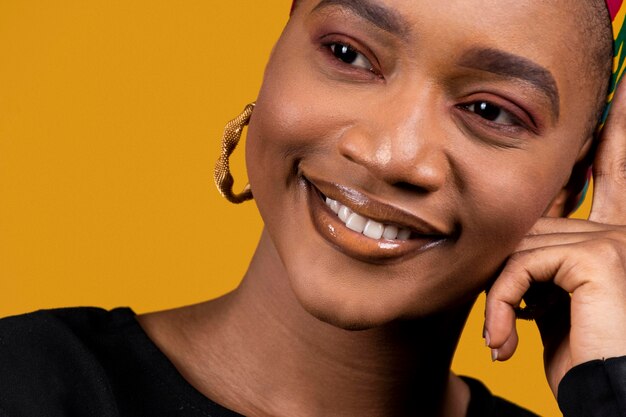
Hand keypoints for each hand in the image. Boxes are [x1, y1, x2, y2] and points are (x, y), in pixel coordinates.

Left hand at [483, 81, 625, 395]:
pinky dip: (500, 304)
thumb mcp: (551, 300)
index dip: (613, 139)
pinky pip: (520, 264)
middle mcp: (617, 231)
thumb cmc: (577, 357)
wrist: (602, 398)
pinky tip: (505, 340)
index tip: (620, 95)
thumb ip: (539, 260)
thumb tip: (511, 239)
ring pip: (518, 244)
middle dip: (506, 270)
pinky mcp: (600, 256)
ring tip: (503, 338)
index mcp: (609, 238)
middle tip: (502, 326)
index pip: (608, 176)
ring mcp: (613, 240)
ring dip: (498, 297)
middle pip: (530, 221)